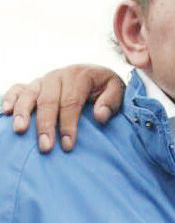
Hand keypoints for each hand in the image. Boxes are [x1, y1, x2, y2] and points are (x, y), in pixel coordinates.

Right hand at [1, 65, 125, 152]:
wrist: (96, 75)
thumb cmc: (106, 88)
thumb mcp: (116, 90)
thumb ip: (111, 102)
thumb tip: (100, 116)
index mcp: (79, 76)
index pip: (71, 102)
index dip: (69, 124)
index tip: (68, 145)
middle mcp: (58, 76)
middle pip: (49, 101)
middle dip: (46, 125)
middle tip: (46, 147)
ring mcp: (43, 80)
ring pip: (30, 94)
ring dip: (24, 113)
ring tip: (20, 131)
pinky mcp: (34, 85)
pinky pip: (18, 89)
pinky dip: (10, 99)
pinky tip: (5, 113)